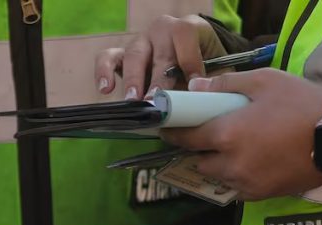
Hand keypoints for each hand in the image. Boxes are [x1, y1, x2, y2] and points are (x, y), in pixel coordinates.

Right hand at [95, 14, 226, 99]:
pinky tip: (105, 89)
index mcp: (188, 29)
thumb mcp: (217, 71)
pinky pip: (108, 57)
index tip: (193, 84)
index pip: (185, 35)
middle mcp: (162, 30)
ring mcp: (141, 42)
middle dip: (158, 78)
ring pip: (134, 54)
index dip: (189, 59)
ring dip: (133, 79)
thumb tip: (207, 97)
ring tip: (133, 99)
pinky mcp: (123, 55)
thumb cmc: (207, 68)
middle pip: (159, 51)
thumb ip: (214, 82)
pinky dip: (104, 71)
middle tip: (156, 99)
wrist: (193, 62)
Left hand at [161, 69, 321, 199]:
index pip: (186, 137)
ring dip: (217, 163)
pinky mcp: (262, 195)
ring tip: (232, 147)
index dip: (174, 132)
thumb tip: (195, 88)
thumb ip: (224, 84)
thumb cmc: (302, 103)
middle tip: (208, 133)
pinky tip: (250, 160)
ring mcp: (247, 183)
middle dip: (198, 148)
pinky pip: (237, 187)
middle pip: (199, 160)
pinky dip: (236, 175)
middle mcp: (232, 164)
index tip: (167, 127)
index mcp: (228, 134)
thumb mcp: (264, 81)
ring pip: (217, 176)